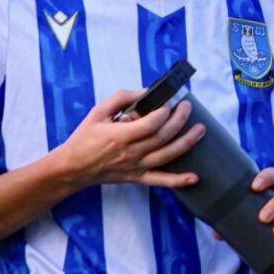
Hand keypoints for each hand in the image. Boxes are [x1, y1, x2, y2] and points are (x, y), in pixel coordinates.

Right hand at [51, 90, 204, 188]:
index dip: (163, 112)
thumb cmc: (84, 138)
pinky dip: (178, 181)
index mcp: (120, 136)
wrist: (72, 168)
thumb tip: (144, 92)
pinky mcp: (138, 178)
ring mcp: (136, 167)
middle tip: (187, 106)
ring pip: (167, 156)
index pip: (149, 125)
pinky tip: (194, 178)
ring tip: (200, 129)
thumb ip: (121, 98)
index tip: (169, 102)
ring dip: (187, 143)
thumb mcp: (97, 112)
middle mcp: (131, 154)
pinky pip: (161, 181)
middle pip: (162, 137)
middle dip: (179, 120)